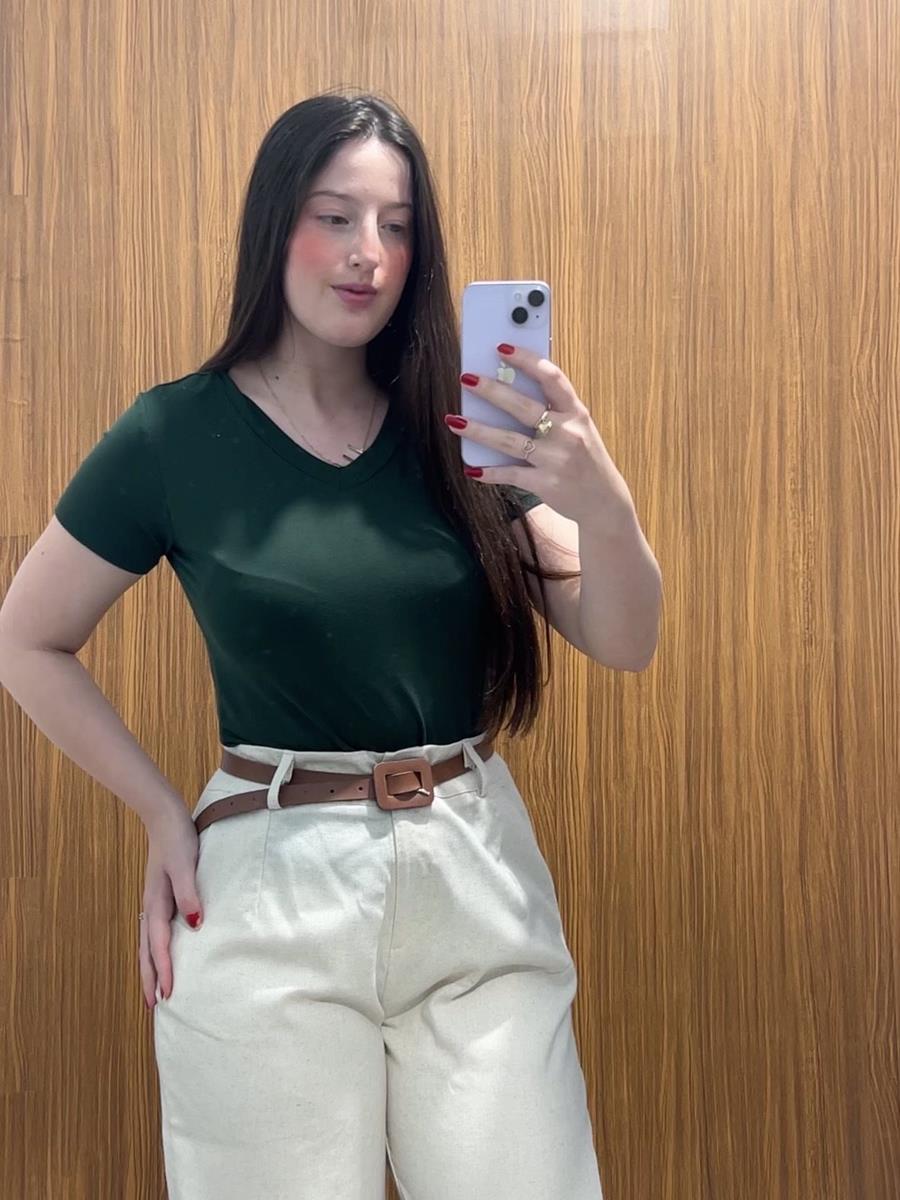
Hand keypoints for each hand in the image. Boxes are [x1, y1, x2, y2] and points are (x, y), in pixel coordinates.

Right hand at [140, 805, 203, 1010]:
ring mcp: (155, 901)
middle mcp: (151, 906)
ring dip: (151, 966)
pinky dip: (156, 949)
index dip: (163, 970)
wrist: (165, 816)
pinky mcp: (161, 896)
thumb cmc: (177, 839)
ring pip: (149, 942)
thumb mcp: (185, 864)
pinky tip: (165, 952)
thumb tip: (194, 925)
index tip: (167, 995)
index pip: (159, 945)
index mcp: (156, 903)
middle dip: (150, 978)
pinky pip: (156, 931)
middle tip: (153, 1006)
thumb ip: (189, 893)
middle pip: (147, 950)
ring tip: (155, 988)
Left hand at [449, 343, 633, 526]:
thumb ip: (553, 410)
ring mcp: (556, 460)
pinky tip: (470, 468)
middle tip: (466, 378)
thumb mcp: (579, 428)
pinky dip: (489, 472)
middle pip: (524, 407)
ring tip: (454, 420)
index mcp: (577, 413)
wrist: (605, 501)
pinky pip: (511, 474)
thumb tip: (508, 388)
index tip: (502, 348)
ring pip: (510, 441)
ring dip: (479, 430)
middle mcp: (568, 433)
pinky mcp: (546, 484)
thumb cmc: (585, 458)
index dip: (527, 360)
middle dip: (492, 391)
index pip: (552, 378)